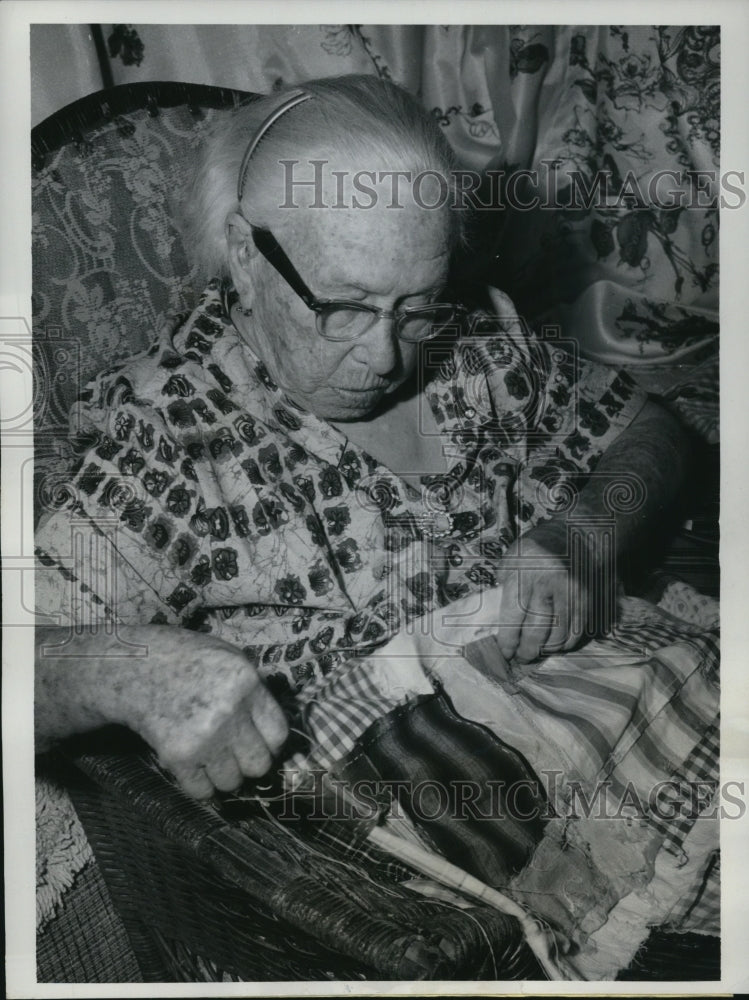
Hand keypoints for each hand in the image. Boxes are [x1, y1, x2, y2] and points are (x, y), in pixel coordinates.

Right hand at [111, 628, 288, 798]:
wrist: (134, 668)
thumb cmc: (183, 659)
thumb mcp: (228, 658)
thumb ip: (252, 690)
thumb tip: (269, 728)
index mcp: (247, 684)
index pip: (278, 734)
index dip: (270, 744)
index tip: (259, 744)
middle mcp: (230, 712)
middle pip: (259, 763)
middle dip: (248, 762)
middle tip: (233, 754)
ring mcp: (205, 737)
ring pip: (232, 781)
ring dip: (223, 775)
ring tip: (210, 758)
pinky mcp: (179, 756)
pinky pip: (202, 791)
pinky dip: (200, 786)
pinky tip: (193, 768)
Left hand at [494, 518, 610, 666]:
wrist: (579, 534)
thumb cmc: (539, 547)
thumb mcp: (513, 557)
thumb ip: (504, 584)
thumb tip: (498, 619)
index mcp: (526, 571)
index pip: (514, 614)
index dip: (508, 639)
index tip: (504, 652)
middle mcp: (550, 582)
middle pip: (537, 629)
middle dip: (527, 650)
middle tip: (521, 658)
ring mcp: (572, 592)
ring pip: (559, 635)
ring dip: (546, 650)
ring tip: (537, 652)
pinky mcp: (589, 600)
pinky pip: (578, 631)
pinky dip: (566, 644)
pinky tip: (556, 645)